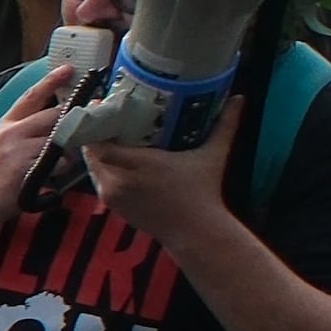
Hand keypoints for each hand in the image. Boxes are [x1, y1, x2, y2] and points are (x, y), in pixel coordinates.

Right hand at [0, 62, 73, 228]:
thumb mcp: (8, 145)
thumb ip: (29, 130)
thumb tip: (59, 119)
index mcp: (7, 123)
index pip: (32, 95)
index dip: (51, 80)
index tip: (68, 69)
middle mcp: (12, 131)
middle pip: (53, 114)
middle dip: (71, 119)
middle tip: (84, 122)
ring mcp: (18, 148)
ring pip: (60, 139)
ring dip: (66, 152)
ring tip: (55, 165)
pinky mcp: (26, 166)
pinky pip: (58, 162)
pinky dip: (60, 170)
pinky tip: (48, 179)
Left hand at [76, 93, 242, 252]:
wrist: (196, 233)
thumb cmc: (204, 193)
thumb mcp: (213, 155)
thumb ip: (225, 124)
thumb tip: (240, 98)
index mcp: (139, 165)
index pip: (100, 142)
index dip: (97, 123)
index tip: (104, 104)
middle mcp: (120, 181)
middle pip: (91, 151)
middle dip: (96, 132)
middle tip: (107, 116)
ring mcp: (113, 196)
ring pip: (92, 165)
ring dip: (97, 150)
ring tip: (109, 133)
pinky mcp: (112, 207)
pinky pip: (99, 180)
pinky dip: (102, 167)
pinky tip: (114, 156)